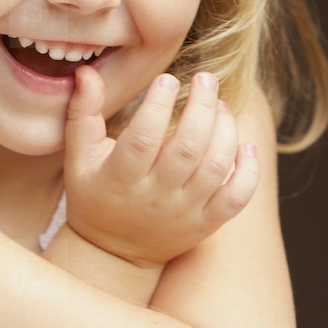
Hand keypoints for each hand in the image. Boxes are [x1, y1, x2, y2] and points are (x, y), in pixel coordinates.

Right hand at [63, 66, 259, 268]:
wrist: (114, 254)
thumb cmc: (94, 195)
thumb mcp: (79, 157)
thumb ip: (83, 113)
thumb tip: (87, 72)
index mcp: (121, 178)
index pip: (143, 138)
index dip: (158, 105)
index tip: (167, 79)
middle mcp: (155, 197)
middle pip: (188, 148)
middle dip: (201, 107)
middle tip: (206, 79)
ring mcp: (184, 213)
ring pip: (215, 167)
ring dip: (225, 130)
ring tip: (220, 104)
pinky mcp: (206, 224)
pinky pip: (237, 198)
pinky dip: (248, 170)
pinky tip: (245, 145)